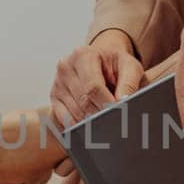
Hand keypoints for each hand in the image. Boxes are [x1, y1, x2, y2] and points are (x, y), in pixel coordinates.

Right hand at [49, 31, 144, 175]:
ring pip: (74, 115)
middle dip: (101, 117)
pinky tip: (92, 125)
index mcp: (83, 56)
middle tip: (117, 123)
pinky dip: (80, 128)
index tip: (121, 114)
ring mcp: (57, 85)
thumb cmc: (116, 65)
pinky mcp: (54, 100)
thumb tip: (122, 101)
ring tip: (106, 121)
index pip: (93, 88)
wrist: (103, 60)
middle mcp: (65, 69)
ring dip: (91, 124)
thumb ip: (130, 82)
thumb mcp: (130, 67)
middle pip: (83, 103)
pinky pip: (65, 122)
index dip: (108, 104)